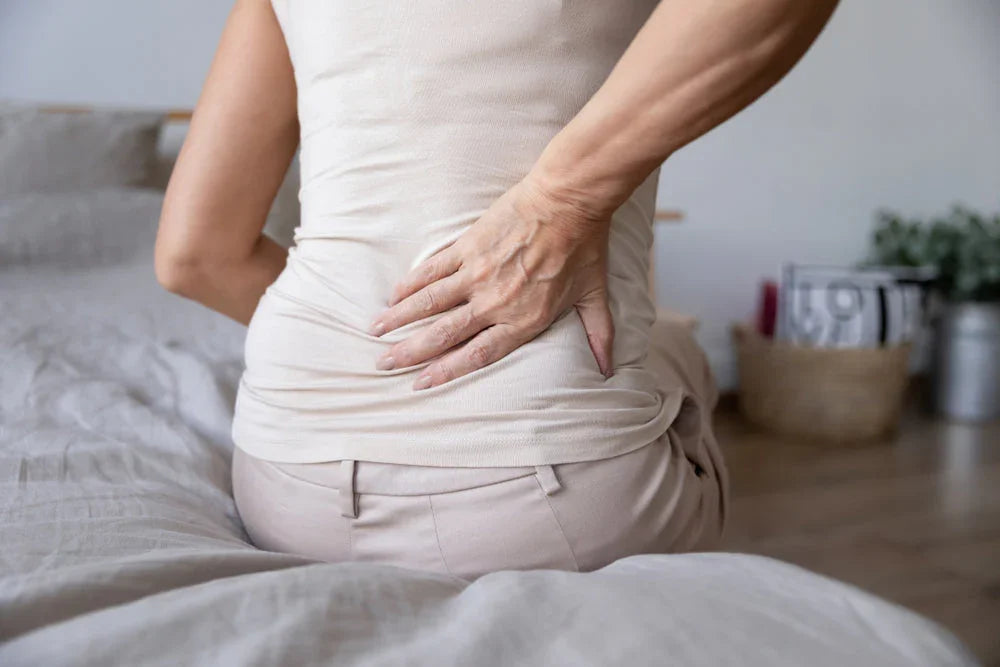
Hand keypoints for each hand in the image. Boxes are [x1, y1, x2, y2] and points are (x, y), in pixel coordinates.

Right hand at [368, 172, 615, 390]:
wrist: (569, 199)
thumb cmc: (584, 248)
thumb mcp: (595, 297)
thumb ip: (598, 336)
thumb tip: (610, 371)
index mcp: (522, 319)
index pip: (476, 354)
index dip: (446, 371)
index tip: (420, 385)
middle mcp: (494, 301)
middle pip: (443, 334)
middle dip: (409, 353)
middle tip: (384, 365)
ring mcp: (477, 273)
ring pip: (429, 302)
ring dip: (399, 319)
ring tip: (376, 332)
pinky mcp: (468, 246)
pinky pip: (432, 269)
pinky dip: (411, 283)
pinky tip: (393, 295)